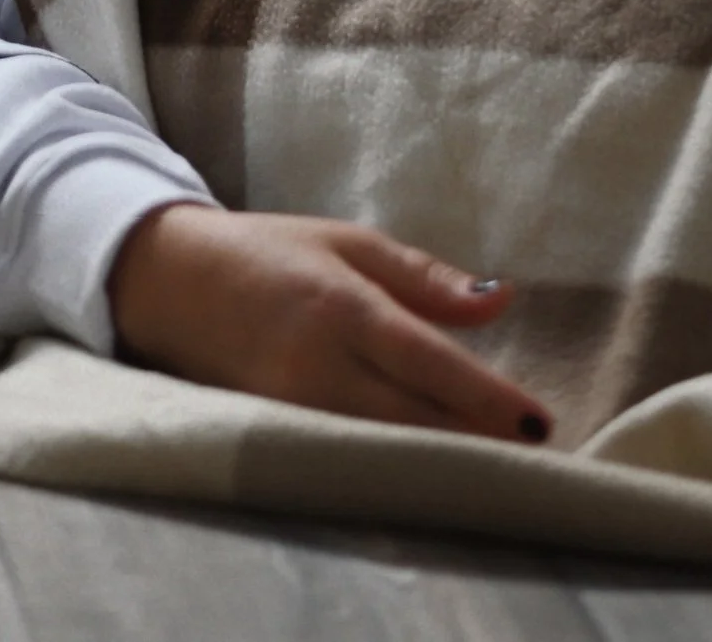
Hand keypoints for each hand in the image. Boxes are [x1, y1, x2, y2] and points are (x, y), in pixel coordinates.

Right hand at [108, 205, 545, 444]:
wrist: (172, 282)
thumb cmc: (270, 254)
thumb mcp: (348, 242)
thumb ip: (425, 277)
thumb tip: (500, 300)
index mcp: (343, 308)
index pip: (430, 363)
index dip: (487, 398)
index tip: (539, 422)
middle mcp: (318, 368)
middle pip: (414, 423)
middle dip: (476, 442)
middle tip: (535, 455)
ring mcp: (292, 413)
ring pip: (384, 452)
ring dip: (441, 459)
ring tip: (497, 464)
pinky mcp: (274, 440)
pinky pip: (348, 460)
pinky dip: (395, 465)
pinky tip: (430, 467)